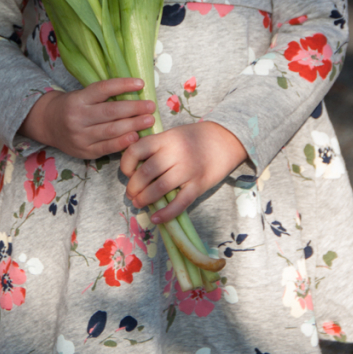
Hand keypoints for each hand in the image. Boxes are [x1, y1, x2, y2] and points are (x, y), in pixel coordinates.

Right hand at [19, 78, 155, 159]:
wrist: (47, 124)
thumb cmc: (72, 106)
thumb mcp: (81, 95)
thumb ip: (102, 96)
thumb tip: (134, 92)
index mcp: (78, 99)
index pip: (103, 89)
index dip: (122, 85)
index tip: (141, 83)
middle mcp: (78, 117)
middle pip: (110, 111)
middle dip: (134, 108)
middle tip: (151, 106)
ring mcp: (80, 136)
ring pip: (111, 130)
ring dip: (133, 125)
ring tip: (149, 120)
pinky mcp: (84, 151)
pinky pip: (106, 147)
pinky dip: (122, 142)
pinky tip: (135, 137)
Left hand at [120, 121, 248, 222]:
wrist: (226, 138)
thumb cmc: (195, 137)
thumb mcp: (172, 135)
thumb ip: (156, 147)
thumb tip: (135, 169)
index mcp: (165, 138)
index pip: (136, 150)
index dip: (126, 164)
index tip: (127, 173)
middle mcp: (175, 153)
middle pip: (145, 173)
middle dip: (133, 187)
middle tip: (131, 194)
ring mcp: (188, 169)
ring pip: (159, 188)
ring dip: (145, 199)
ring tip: (139, 203)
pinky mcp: (199, 184)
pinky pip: (180, 203)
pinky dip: (166, 213)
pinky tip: (156, 218)